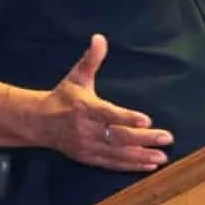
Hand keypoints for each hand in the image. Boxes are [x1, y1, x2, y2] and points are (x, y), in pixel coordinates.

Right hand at [35, 34, 173, 171]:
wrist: (39, 123)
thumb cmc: (63, 97)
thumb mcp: (76, 76)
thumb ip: (91, 59)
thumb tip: (99, 38)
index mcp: (84, 108)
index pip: (108, 114)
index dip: (127, 118)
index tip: (147, 120)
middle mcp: (86, 130)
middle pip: (119, 137)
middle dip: (144, 139)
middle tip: (166, 138)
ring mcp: (87, 146)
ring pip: (118, 154)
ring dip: (141, 156)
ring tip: (161, 157)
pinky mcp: (89, 158)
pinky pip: (112, 164)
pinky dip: (131, 166)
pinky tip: (148, 165)